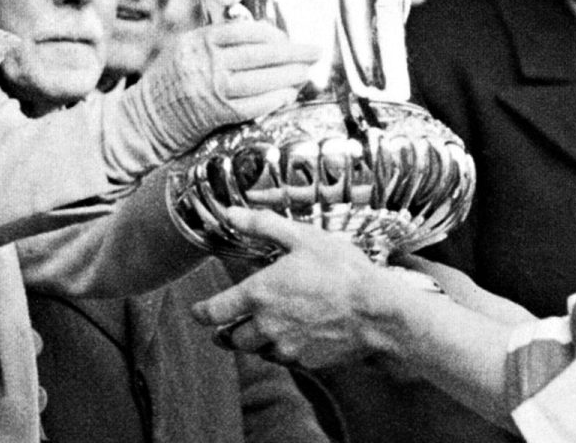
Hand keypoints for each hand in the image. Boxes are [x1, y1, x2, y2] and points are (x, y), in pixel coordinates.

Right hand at [135, 20, 318, 146]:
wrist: (144, 119)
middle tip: (314, 51)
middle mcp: (207, 62)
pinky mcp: (218, 114)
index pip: (245, 30)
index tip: (287, 37)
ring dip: (290, 76)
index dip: (272, 33)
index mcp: (199, 41)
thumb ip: (217, 41)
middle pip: (261, 53)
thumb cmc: (167, 83)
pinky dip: (275, 99)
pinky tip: (288, 94)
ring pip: (262, 79)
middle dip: (293, 52)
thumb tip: (259, 36)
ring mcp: (213, 88)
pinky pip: (255, 104)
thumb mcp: (185, 50)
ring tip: (306, 72)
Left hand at [190, 208, 412, 369]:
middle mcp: (266, 325)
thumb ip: (263, 226)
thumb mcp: (303, 238)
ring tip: (256, 330)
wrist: (378, 314)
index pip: (215, 312)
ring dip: (252, 342)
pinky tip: (288, 337)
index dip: (202, 313)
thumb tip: (231, 214)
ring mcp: (286, 347)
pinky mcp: (306, 362)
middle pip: (231, 338)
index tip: (198, 312)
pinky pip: (282, 359)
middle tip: (225, 326)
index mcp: (259, 294)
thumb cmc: (343, 271)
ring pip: (256, 351)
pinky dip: (278, 350)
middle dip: (226, 332)